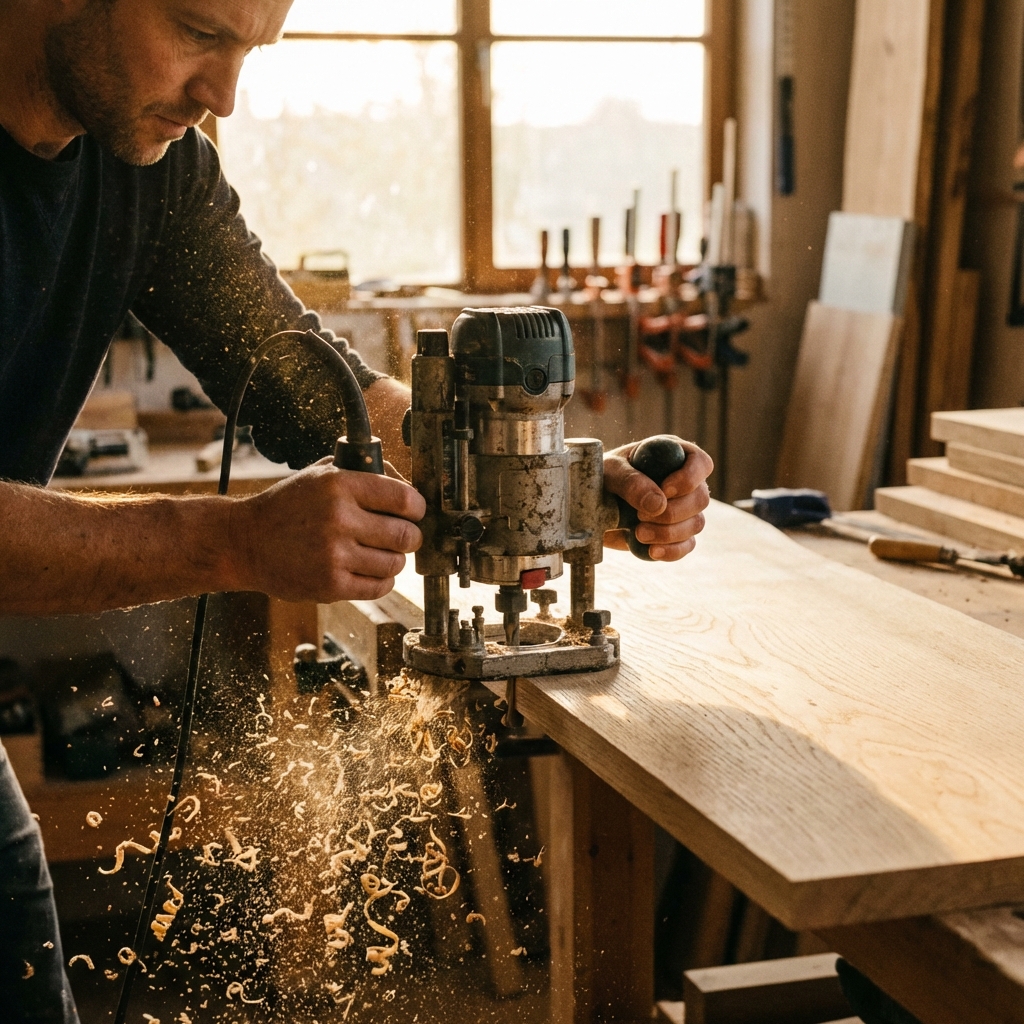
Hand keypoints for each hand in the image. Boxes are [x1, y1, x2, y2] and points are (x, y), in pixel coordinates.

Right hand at [229, 459, 425, 601]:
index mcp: (339, 485)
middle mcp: (339, 519)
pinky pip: (379, 586)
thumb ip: (364, 473)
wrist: (244, 542)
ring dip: (393, 559)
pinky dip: (381, 580)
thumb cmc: (287, 506)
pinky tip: (368, 570)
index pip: (404, 499)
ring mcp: (334, 555)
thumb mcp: (320, 475)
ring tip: (378, 553)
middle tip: (401, 536)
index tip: (414, 512)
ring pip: (395, 563)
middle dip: (410, 536)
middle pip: (406, 534)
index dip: (417, 508)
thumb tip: (409, 487)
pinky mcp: (330, 585)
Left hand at [602, 437, 712, 560]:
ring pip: (696, 523)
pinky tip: (651, 551)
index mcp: (672, 456)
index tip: (665, 490)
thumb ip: (631, 482)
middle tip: (640, 516)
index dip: (689, 478)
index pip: (700, 463)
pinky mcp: (676, 534)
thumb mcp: (610, 472)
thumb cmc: (600, 478)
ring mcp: (683, 510)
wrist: (590, 507)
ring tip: (638, 533)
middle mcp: (684, 482)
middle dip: (673, 512)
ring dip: (669, 532)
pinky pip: (687, 546)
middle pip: (701, 498)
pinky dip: (672, 551)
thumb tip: (659, 504)